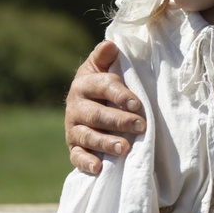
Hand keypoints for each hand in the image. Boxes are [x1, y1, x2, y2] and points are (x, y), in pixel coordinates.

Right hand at [65, 40, 145, 173]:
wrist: (84, 103)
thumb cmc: (102, 84)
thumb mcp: (102, 67)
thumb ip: (106, 57)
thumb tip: (111, 44)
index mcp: (84, 83)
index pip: (103, 87)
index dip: (120, 95)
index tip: (137, 104)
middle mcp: (76, 106)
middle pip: (97, 114)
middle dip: (119, 121)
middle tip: (140, 126)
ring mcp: (73, 128)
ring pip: (88, 136)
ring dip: (106, 142)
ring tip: (125, 148)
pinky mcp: (73, 146)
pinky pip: (76, 156)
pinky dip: (86, 162)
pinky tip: (99, 167)